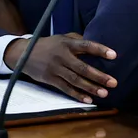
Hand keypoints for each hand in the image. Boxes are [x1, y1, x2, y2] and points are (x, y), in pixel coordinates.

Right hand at [3, 33, 117, 103]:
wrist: (23, 53)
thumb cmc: (48, 45)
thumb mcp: (61, 38)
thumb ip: (77, 40)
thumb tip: (96, 47)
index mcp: (66, 44)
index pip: (86, 46)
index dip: (100, 50)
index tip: (114, 55)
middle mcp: (61, 56)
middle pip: (82, 67)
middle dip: (99, 76)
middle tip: (114, 82)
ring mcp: (55, 68)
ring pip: (75, 80)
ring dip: (91, 88)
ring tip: (104, 93)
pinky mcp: (49, 79)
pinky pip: (65, 88)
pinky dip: (77, 94)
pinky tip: (88, 100)